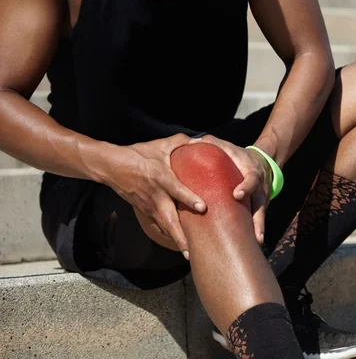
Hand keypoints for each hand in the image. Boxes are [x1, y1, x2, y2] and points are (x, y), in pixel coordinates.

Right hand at [101, 133, 206, 258]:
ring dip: (175, 240)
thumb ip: (181, 142)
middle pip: (169, 219)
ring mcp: (148, 206)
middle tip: (192, 250)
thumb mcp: (160, 145)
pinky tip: (178, 245)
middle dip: (180, 236)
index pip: (177, 190)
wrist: (111, 166)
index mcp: (161, 178)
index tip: (203, 208)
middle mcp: (155, 195)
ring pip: (163, 227)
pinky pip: (157, 226)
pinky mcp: (144, 211)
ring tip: (188, 255)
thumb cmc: (138, 154)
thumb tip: (201, 141)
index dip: (190, 199)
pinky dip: (167, 235)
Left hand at [192, 135, 271, 243]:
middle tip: (252, 230)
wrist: (263, 162)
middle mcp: (260, 187)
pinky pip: (258, 219)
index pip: (251, 178)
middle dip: (256, 217)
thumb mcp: (229, 147)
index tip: (236, 195)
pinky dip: (257, 231)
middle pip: (260, 202)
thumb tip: (190, 143)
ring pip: (261, 214)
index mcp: (252, 171)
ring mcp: (262, 198)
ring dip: (258, 228)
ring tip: (256, 242)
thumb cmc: (239, 155)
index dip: (245, 186)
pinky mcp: (260, 207)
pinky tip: (253, 244)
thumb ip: (212, 144)